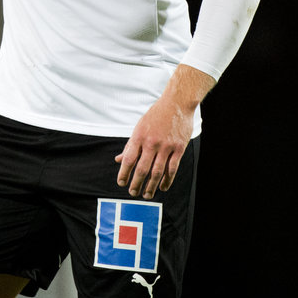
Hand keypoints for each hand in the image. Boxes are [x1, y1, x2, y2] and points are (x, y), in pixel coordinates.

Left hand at [115, 65, 213, 198]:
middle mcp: (151, 142)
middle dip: (136, 183)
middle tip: (132, 193)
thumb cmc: (156, 115)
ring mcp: (166, 146)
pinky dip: (167, 180)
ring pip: (157, 172)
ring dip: (151, 186)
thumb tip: (118, 160)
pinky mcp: (179, 148)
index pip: (128, 159)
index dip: (123, 173)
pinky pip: (172, 168)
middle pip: (142, 168)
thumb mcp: (139, 127)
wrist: (176, 103)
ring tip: (147, 195)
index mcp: (139, 136)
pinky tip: (162, 187)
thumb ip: (130, 145)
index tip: (121, 183)